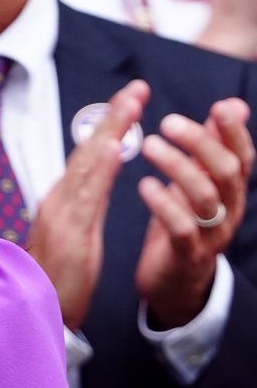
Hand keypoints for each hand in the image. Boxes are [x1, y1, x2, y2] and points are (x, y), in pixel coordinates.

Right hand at [27, 80, 148, 329]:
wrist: (28, 316)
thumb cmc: (52, 283)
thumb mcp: (77, 238)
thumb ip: (87, 206)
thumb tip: (102, 176)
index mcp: (61, 203)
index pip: (89, 156)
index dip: (109, 126)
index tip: (130, 99)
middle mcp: (57, 202)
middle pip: (87, 152)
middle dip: (113, 117)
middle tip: (137, 87)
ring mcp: (61, 216)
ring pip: (88, 166)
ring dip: (111, 132)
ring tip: (131, 104)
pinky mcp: (68, 236)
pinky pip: (87, 198)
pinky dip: (100, 170)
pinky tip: (114, 148)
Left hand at [135, 99, 254, 327]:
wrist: (173, 282)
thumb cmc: (183, 223)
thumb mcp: (198, 183)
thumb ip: (211, 147)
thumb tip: (232, 105)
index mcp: (232, 191)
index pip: (243, 156)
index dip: (234, 132)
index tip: (218, 107)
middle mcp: (229, 211)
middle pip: (225, 171)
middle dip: (200, 143)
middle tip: (167, 122)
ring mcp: (211, 235)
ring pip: (203, 196)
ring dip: (176, 166)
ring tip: (148, 145)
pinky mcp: (188, 254)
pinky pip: (181, 227)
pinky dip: (163, 204)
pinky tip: (144, 185)